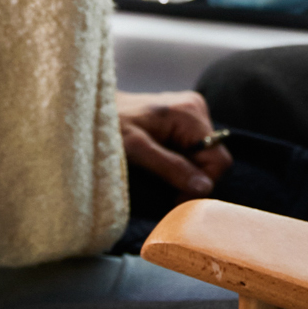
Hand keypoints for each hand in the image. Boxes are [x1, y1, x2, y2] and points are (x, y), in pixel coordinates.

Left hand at [116, 90, 232, 197]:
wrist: (89, 108)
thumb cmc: (107, 125)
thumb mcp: (135, 149)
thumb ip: (170, 167)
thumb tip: (204, 188)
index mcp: (189, 112)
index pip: (218, 160)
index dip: (201, 185)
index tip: (174, 200)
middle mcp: (196, 109)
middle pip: (212, 159)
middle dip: (191, 179)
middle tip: (163, 191)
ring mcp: (191, 113)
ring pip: (203, 157)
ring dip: (184, 172)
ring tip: (156, 175)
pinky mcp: (183, 120)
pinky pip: (192, 150)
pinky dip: (179, 163)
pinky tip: (158, 164)